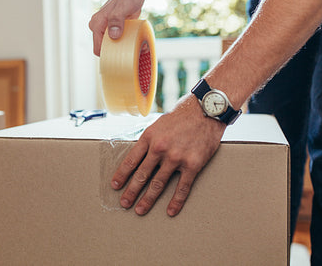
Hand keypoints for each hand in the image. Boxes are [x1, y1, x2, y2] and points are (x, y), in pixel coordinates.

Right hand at [88, 0, 144, 55]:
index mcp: (96, 23)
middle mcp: (98, 28)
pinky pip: (116, 42)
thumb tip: (113, 36)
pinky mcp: (112, 30)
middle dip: (116, 53)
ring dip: (122, 49)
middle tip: (131, 53)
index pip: (98, 48)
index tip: (122, 56)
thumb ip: (117, 20)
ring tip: (134, 48)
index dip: (108, 54)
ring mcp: (105, 29)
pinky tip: (134, 43)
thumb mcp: (123, 7)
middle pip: (104, 49)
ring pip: (111, 46)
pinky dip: (124, 44)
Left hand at [111, 94, 225, 215]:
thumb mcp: (157, 124)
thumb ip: (148, 141)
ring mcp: (176, 157)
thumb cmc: (181, 117)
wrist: (205, 111)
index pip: (131, 160)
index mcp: (149, 137)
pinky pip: (182, 187)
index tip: (115, 185)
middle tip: (124, 203)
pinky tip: (170, 211)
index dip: (121, 175)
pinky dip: (176, 201)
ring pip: (158, 184)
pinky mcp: (193, 164)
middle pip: (142, 175)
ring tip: (140, 209)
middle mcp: (160, 148)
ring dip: (148, 199)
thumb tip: (137, 157)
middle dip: (131, 191)